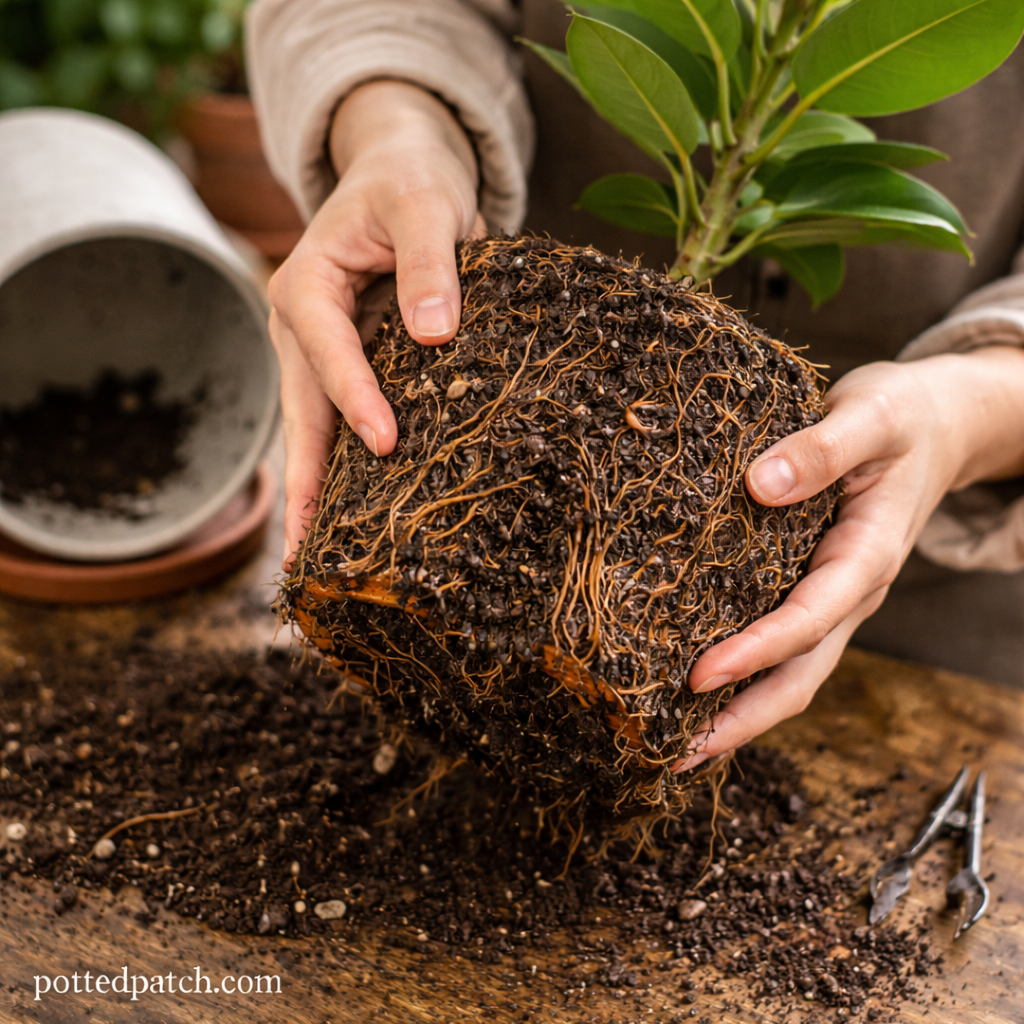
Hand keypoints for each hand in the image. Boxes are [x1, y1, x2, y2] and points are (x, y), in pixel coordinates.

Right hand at [267, 80, 484, 567]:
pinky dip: (338, 472)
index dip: (354, 397)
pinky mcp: (341, 368)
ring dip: (313, 493)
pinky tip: (344, 520)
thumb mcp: (425, 203)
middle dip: (305, 483)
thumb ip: (430, 262)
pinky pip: (335, 424)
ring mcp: (315, 353)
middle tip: (304, 556)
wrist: (397, 174)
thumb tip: (433, 334)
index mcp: (308, 284)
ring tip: (309, 562)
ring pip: (311, 430)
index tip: (386, 444)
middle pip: (302, 412)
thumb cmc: (410, 184)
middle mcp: (299, 326)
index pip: (328, 349)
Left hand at [674, 346, 1023, 770]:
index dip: (754, 653)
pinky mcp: (815, 587)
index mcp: (868, 556)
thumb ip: (821, 449)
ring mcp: (835, 596)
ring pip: (792, 672)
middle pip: (801, 675)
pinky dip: (744, 674)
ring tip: (675, 741)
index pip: (808, 620)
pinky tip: (698, 685)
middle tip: (676, 751)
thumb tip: (760, 485)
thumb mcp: (870, 415)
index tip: (698, 676)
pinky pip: (783, 645)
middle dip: (743, 719)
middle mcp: (852, 591)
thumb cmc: (904, 416)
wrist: (938, 424)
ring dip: (740, 711)